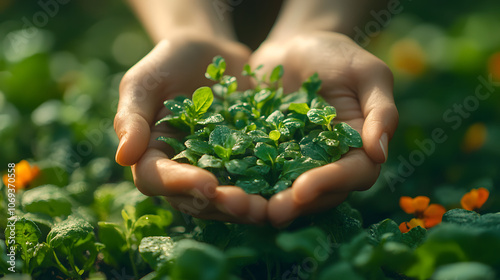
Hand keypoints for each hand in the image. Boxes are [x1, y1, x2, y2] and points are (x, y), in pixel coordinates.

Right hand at [114, 33, 266, 223]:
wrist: (209, 51)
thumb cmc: (168, 62)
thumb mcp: (144, 82)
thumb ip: (132, 117)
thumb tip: (123, 157)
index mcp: (152, 155)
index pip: (157, 180)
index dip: (180, 186)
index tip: (207, 184)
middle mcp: (182, 169)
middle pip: (195, 199)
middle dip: (221, 204)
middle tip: (247, 206)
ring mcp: (214, 168)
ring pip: (226, 197)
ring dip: (246, 206)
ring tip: (268, 207)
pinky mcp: (243, 160)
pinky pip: (252, 178)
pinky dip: (267, 187)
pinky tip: (288, 187)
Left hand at [250, 31, 397, 226]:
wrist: (296, 45)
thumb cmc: (338, 55)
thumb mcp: (368, 73)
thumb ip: (381, 111)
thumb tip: (380, 153)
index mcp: (359, 149)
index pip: (352, 174)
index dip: (329, 184)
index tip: (303, 189)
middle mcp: (328, 163)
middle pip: (317, 193)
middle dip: (295, 204)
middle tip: (270, 213)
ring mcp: (295, 161)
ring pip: (285, 189)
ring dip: (265, 202)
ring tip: (242, 206)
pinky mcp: (267, 154)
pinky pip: (256, 171)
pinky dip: (241, 181)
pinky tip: (222, 185)